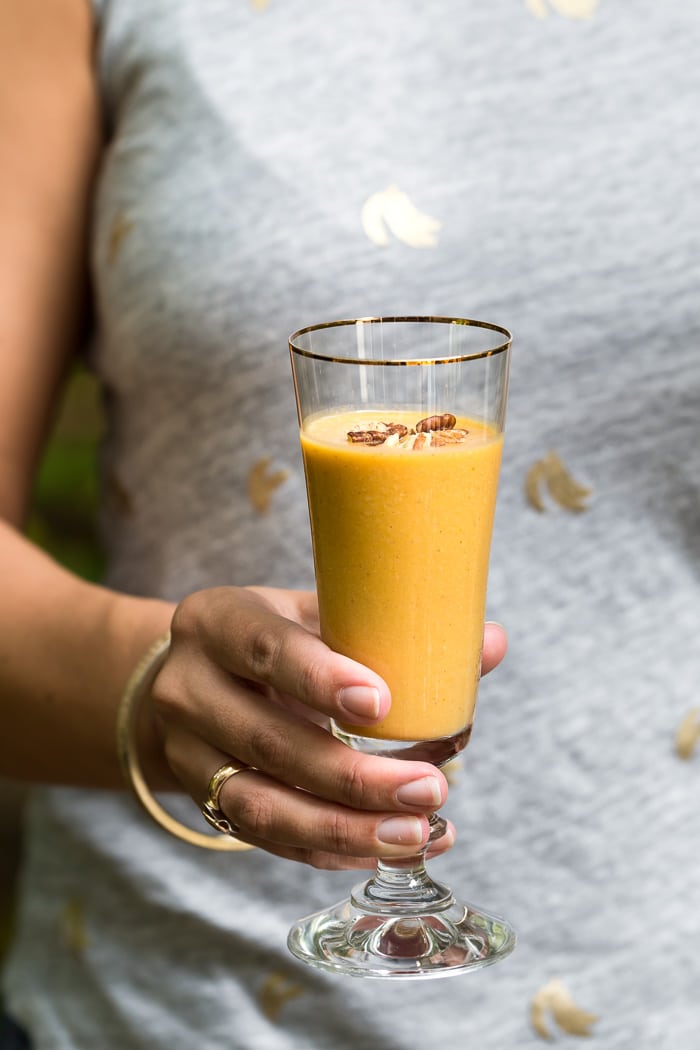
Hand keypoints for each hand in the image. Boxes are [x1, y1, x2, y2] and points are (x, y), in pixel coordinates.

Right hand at [151, 586, 506, 869]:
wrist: (192, 675)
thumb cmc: (271, 636)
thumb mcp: (313, 613)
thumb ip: (390, 628)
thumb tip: (491, 643)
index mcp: (215, 621)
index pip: (264, 650)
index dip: (319, 680)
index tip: (382, 704)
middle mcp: (188, 689)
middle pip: (268, 744)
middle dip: (352, 776)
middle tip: (429, 788)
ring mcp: (188, 754)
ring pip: (260, 807)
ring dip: (344, 830)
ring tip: (416, 834)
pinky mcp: (203, 803)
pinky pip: (266, 841)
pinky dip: (329, 851)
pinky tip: (386, 848)